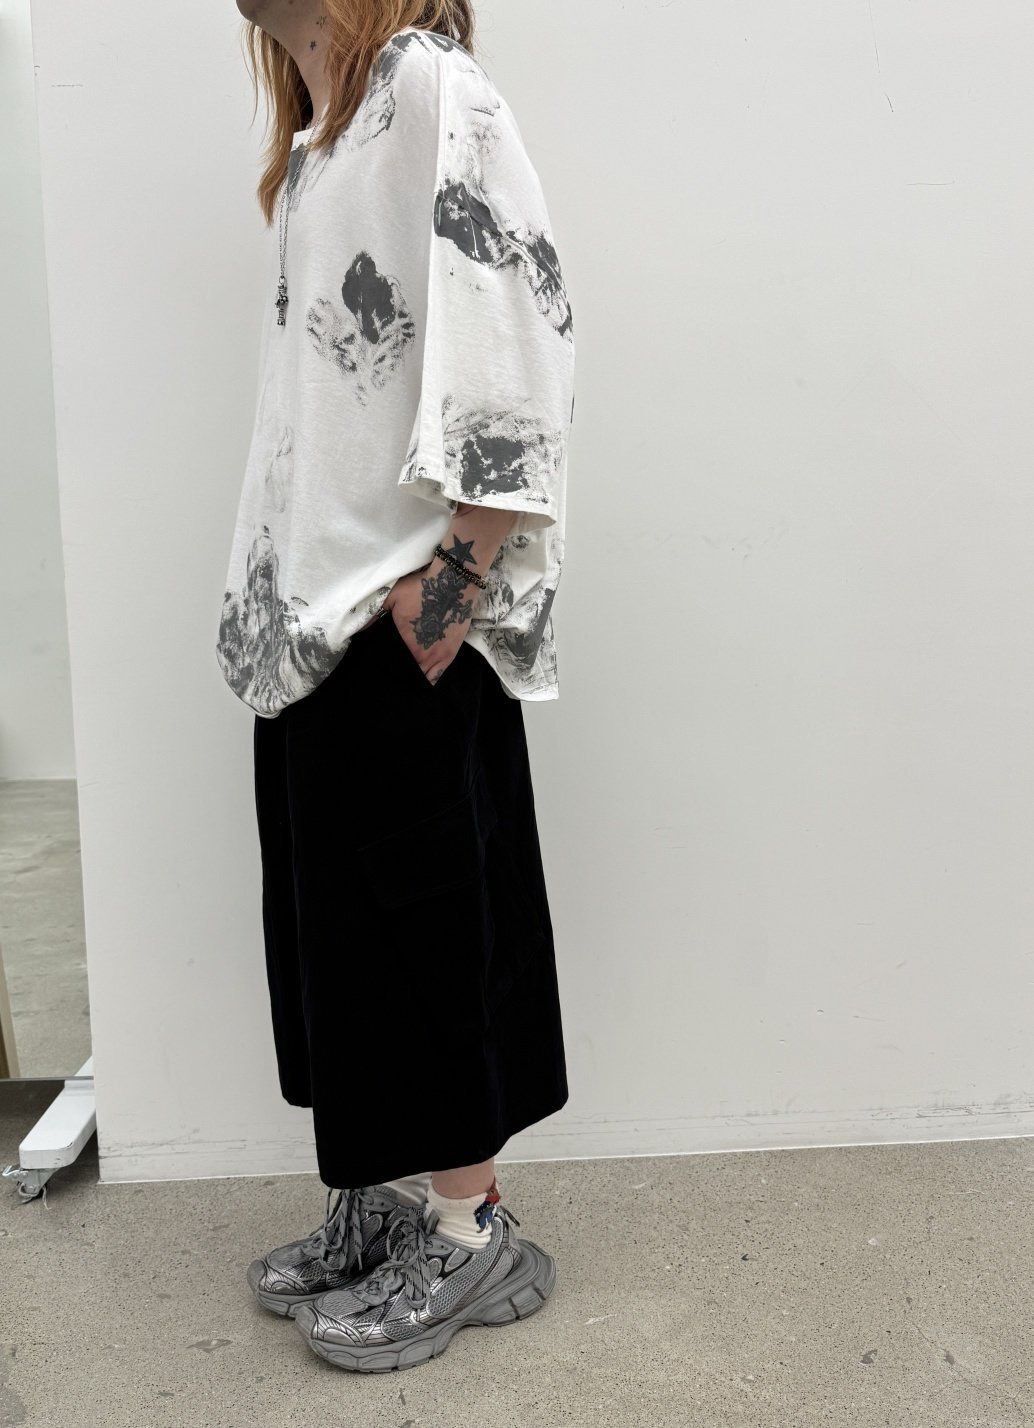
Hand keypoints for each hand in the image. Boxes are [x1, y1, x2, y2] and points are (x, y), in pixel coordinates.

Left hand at [385, 564, 471, 684]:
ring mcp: (437, 656)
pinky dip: (428, 679)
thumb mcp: (392, 596)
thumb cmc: (422, 588)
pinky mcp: (450, 654)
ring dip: (412, 678)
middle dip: (398, 673)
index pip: (392, 664)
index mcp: (405, 643)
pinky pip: (437, 676)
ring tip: (405, 676)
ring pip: (420, 678)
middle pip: (405, 673)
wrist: (453, 584)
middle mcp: (421, 654)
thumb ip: (374, 613)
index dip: (386, 667)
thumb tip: (357, 627)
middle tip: (392, 670)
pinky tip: (421, 679)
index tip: (381, 666)